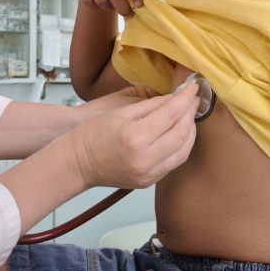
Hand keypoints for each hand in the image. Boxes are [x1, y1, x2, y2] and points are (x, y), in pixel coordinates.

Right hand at [66, 83, 198, 188]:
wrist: (77, 162)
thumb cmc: (92, 134)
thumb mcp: (121, 111)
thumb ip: (151, 105)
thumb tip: (174, 99)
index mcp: (135, 137)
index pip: (171, 114)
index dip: (184, 99)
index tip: (192, 88)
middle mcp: (145, 159)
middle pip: (182, 134)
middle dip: (190, 114)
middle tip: (192, 100)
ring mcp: (148, 174)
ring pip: (183, 152)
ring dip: (190, 132)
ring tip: (188, 116)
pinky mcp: (148, 182)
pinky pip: (173, 163)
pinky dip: (181, 147)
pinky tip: (180, 134)